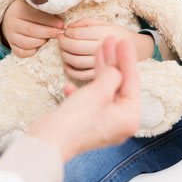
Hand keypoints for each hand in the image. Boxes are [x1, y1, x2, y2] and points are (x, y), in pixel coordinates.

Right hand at [1, 0, 62, 57]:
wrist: (11, 17)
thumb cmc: (29, 10)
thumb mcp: (34, 5)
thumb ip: (45, 8)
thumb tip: (62, 16)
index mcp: (17, 10)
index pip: (34, 16)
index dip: (50, 21)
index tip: (61, 24)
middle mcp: (11, 23)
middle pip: (32, 30)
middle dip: (49, 33)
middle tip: (60, 33)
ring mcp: (10, 36)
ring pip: (27, 43)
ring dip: (41, 42)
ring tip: (49, 38)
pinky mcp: (12, 46)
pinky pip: (22, 53)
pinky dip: (32, 51)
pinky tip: (39, 46)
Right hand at [27, 36, 140, 160]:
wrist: (49, 141)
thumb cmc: (76, 119)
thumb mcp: (99, 92)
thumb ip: (112, 76)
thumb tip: (116, 70)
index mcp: (129, 117)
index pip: (132, 81)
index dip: (126, 58)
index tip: (123, 40)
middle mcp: (120, 121)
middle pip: (119, 85)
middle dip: (114, 62)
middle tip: (110, 40)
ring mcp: (103, 123)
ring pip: (104, 91)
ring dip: (99, 71)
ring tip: (97, 50)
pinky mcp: (86, 123)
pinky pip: (90, 101)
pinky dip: (83, 91)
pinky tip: (71, 85)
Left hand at [58, 19, 153, 80]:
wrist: (137, 50)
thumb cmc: (117, 35)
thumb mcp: (104, 23)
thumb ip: (85, 22)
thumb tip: (68, 27)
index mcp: (104, 34)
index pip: (77, 34)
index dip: (66, 33)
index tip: (64, 32)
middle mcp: (103, 48)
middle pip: (74, 47)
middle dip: (63, 43)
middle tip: (61, 39)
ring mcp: (103, 63)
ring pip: (75, 61)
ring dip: (64, 55)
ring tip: (64, 49)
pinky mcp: (101, 75)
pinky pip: (80, 75)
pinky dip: (70, 70)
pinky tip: (67, 63)